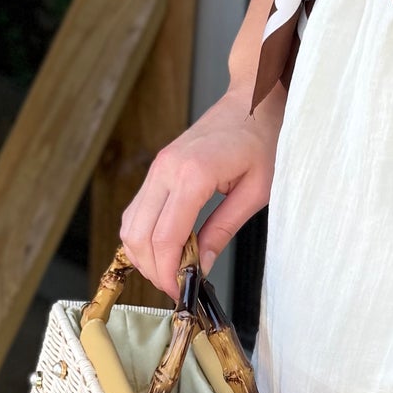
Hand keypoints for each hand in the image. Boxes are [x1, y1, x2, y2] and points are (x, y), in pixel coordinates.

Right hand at [120, 84, 285, 298]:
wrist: (252, 100)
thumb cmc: (262, 140)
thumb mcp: (256, 192)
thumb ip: (223, 230)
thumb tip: (200, 266)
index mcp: (193, 174)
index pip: (165, 237)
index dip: (168, 272)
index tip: (180, 292)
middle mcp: (166, 169)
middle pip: (138, 235)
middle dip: (153, 269)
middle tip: (176, 287)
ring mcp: (157, 167)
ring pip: (130, 224)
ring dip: (144, 254)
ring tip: (171, 271)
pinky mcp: (157, 168)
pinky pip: (137, 210)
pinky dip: (143, 235)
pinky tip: (167, 248)